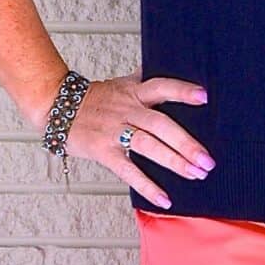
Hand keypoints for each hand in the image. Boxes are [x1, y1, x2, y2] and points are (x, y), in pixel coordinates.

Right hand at [54, 69, 214, 204]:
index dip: (182, 91)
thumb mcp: (121, 83)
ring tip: (196, 174)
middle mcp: (127, 110)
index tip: (204, 97)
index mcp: (134, 92)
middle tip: (208, 160)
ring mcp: (114, 131)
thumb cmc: (95, 98)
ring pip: (148, 146)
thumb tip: (169, 65)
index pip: (161, 87)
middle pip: (160, 124)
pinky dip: (147, 186)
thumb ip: (145, 80)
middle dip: (186, 143)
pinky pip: (128, 170)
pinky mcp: (104, 151)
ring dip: (174, 162)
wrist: (56, 106)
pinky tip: (164, 199)